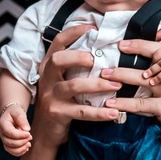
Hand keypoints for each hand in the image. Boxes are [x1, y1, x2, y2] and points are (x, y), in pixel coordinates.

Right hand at [0, 103, 31, 155]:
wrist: (12, 115)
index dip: (19, 135)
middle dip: (21, 141)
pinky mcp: (8, 144)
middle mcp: (1, 133)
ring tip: (29, 143)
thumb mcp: (18, 112)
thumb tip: (27, 129)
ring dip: (21, 148)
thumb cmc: (15, 112)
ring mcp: (4, 139)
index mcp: (2, 124)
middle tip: (30, 136)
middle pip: (9, 142)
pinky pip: (12, 152)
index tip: (29, 133)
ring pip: (10, 149)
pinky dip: (20, 152)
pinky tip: (26, 147)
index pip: (9, 132)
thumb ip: (22, 119)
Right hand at [31, 24, 121, 147]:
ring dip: (97, 84)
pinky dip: (99, 113)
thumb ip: (74, 68)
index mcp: (49, 67)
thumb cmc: (59, 102)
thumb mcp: (61, 82)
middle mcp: (47, 79)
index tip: (93, 26)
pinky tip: (113, 113)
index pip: (58, 42)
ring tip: (116, 85)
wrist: (43, 133)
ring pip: (73, 86)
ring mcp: (50, 96)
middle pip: (58, 59)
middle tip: (97, 59)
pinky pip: (81, 112)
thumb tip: (102, 53)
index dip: (74, 31)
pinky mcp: (57, 113)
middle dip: (78, 56)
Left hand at [107, 37, 160, 152]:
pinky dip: (123, 103)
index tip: (119, 47)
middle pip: (147, 67)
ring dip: (120, 78)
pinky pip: (140, 103)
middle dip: (124, 65)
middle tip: (105, 66)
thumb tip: (132, 71)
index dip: (138, 50)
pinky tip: (110, 104)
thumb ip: (158, 82)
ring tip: (103, 79)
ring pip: (142, 82)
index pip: (156, 58)